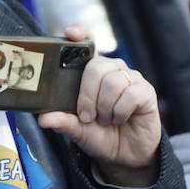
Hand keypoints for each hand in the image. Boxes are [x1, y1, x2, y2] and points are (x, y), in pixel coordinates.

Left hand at [37, 24, 160, 186]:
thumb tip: (43, 118)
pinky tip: (120, 119)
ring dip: (105, 106)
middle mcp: (112, 70)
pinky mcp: (146, 91)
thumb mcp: (76, 129)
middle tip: (87, 116)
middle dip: (87, 94)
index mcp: (91, 72)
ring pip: (113, 81)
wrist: (124, 154)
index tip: (70, 34)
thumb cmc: (98, 135)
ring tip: (105, 120)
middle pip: (96, 66)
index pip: (87, 43)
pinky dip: (120, 111)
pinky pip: (131, 94)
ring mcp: (130, 78)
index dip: (81, 34)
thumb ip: (62, 121)